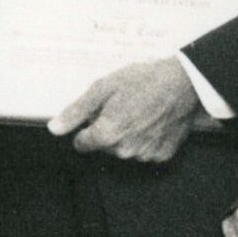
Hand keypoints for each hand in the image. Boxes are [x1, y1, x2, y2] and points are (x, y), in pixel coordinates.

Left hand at [51, 56, 198, 162]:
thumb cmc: (142, 81)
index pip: (81, 144)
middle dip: (106, 130)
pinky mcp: (162, 155)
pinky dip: (145, 139)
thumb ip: (76, 112)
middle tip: (120, 107)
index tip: (96, 115)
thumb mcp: (103, 88)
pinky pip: (144, 151)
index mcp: (107, 135)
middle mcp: (125, 150)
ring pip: (123, 149)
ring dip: (126, 135)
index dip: (86, 128)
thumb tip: (55, 128)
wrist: (183, 84)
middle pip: (103, 146)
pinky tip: (151, 121)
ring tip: (138, 112)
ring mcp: (145, 155)